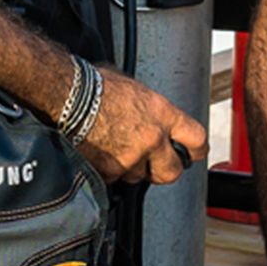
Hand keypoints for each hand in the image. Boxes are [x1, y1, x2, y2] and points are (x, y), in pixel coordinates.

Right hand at [74, 66, 204, 184]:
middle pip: (173, 171)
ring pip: (139, 177)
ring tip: (115, 148)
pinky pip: (115, 178)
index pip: (197, 139)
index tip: (194, 153)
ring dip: (131, 168)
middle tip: (156, 164)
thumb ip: (153, 111)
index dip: (196, 150)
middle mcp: (152, 138)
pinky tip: (100, 153)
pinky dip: (109, 171)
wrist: (69, 96)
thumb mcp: (136, 90)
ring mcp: (131, 157)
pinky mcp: (110, 170)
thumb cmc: (97, 86)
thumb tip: (156, 121)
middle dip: (165, 170)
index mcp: (162, 114)